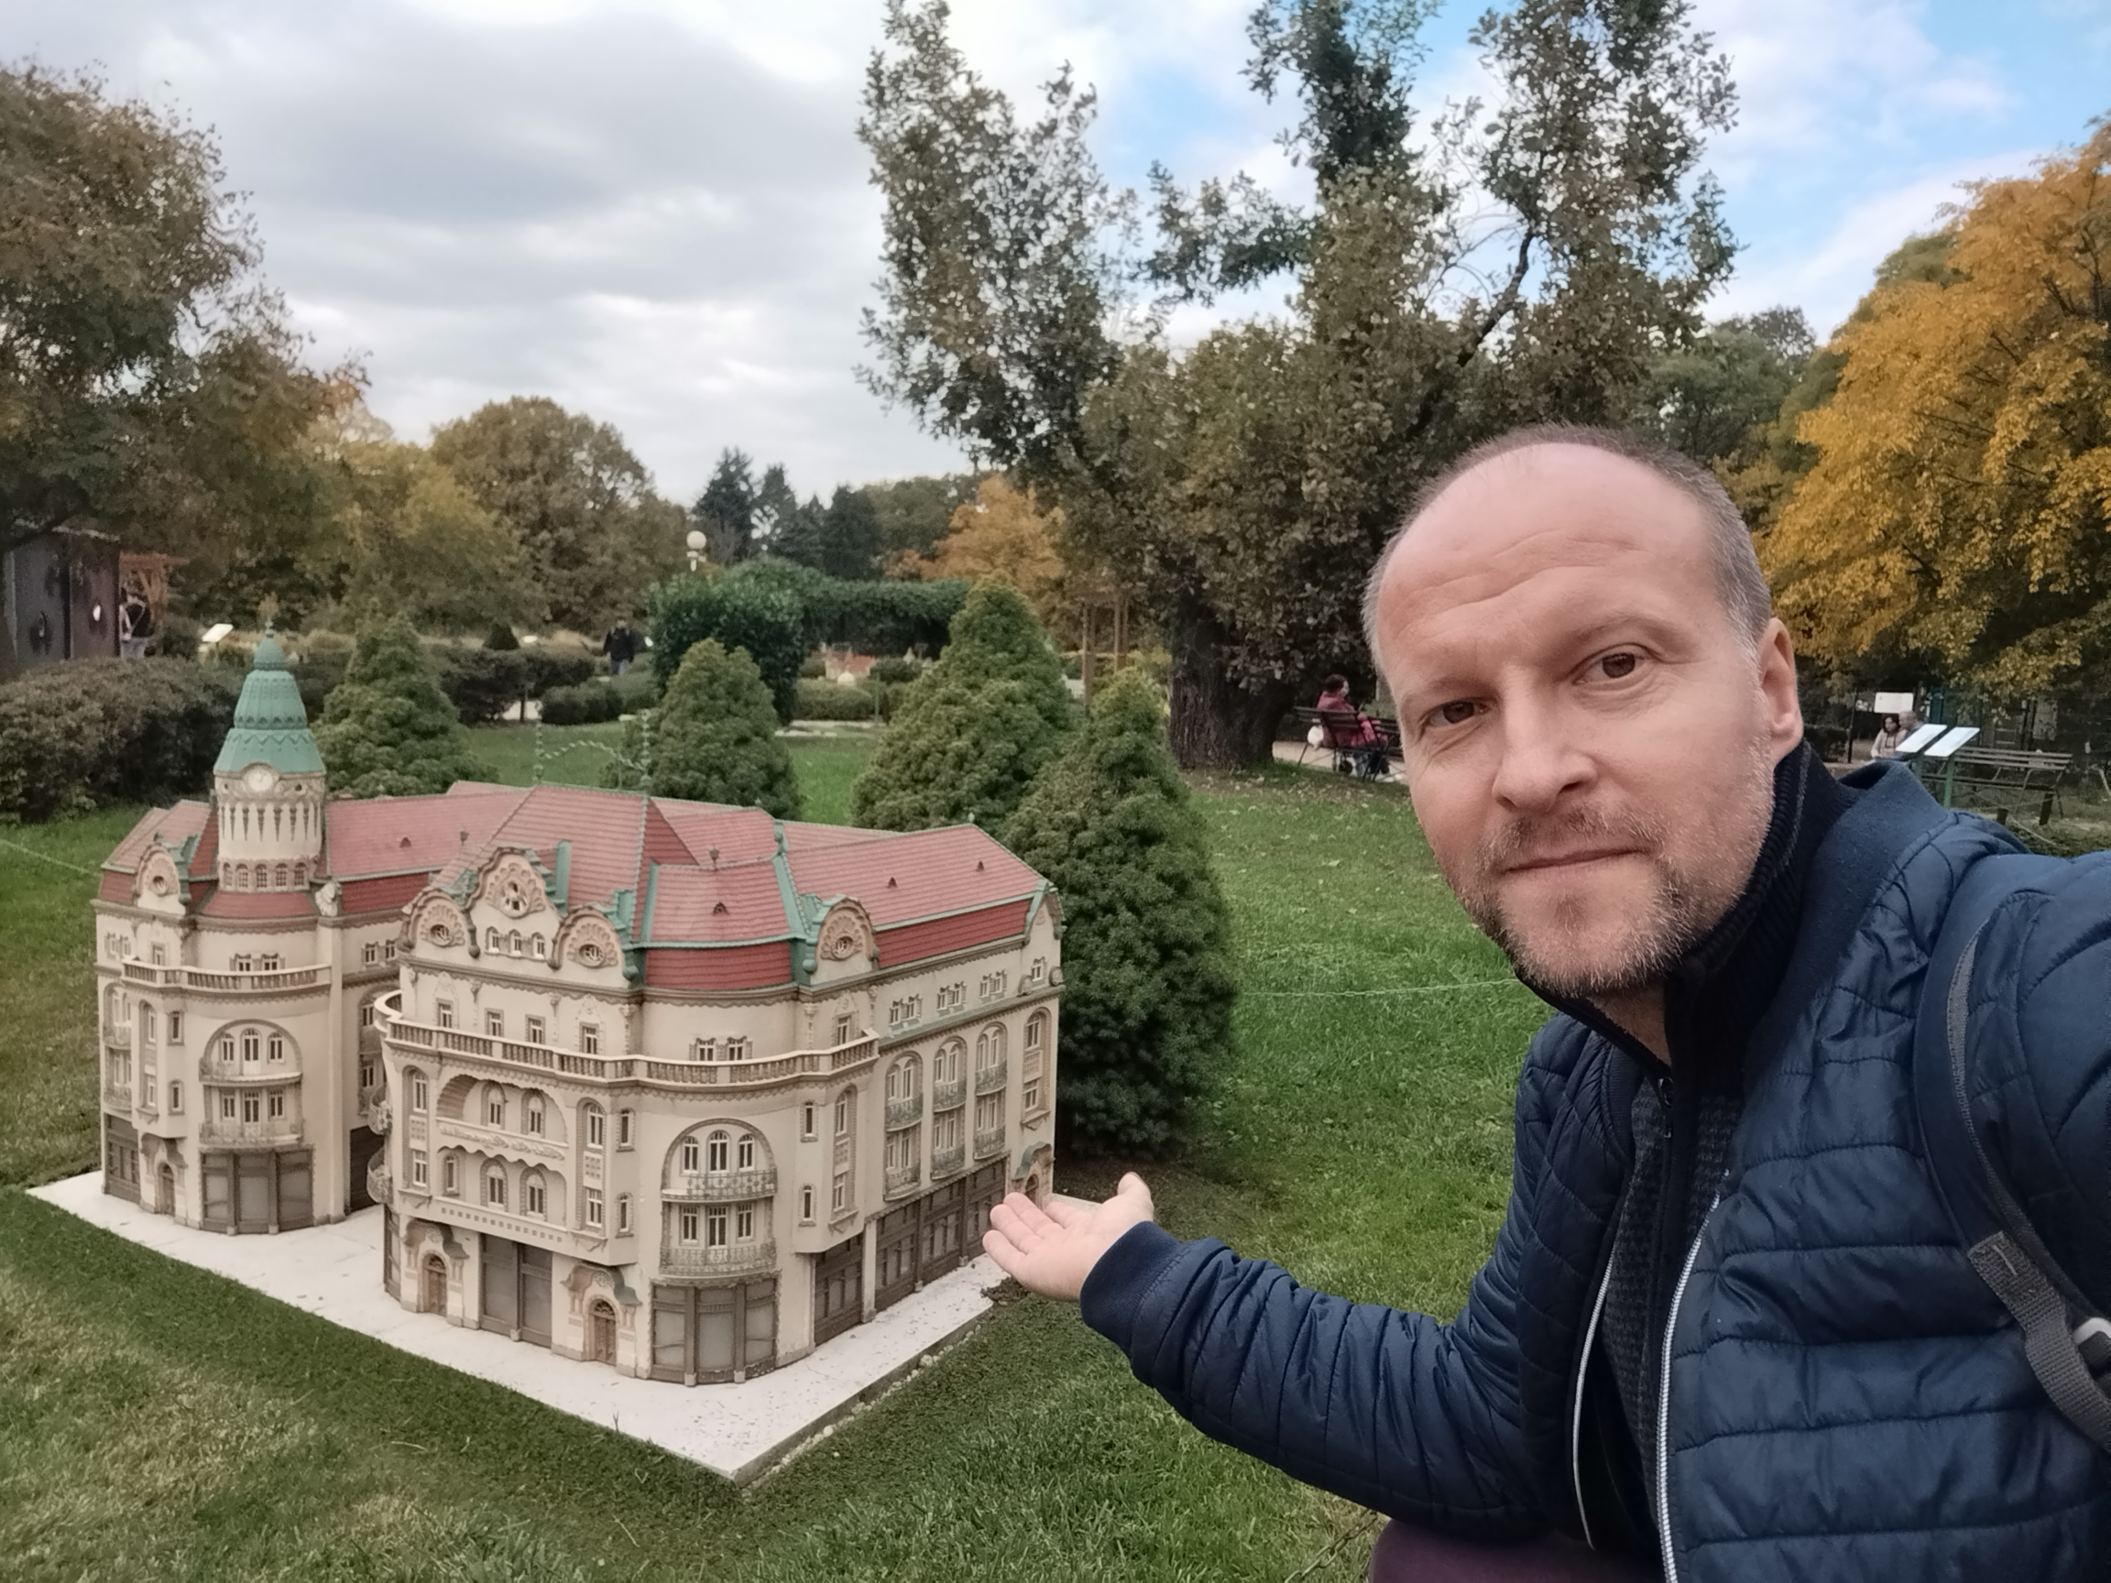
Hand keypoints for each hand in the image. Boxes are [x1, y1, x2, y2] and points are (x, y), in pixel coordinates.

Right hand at [981, 1172, 1155, 1302]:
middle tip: (1011, 1200)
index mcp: (1089, 1233)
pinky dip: (998, 1249)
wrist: (1117, 1264)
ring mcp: (1048, 1261)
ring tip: (996, 1210)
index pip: (1068, 1221)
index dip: (1058, 1211)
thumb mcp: (1133, 1203)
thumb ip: (1131, 1190)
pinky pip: (1011, 1259)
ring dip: (1010, 1226)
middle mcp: (1067, 1248)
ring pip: (1023, 1241)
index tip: (1047, 1201)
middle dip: (1027, 1215)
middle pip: (1041, 1230)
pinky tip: (988, 1237)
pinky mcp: (1031, 1273)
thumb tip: (1129, 1178)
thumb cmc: (1124, 1235)